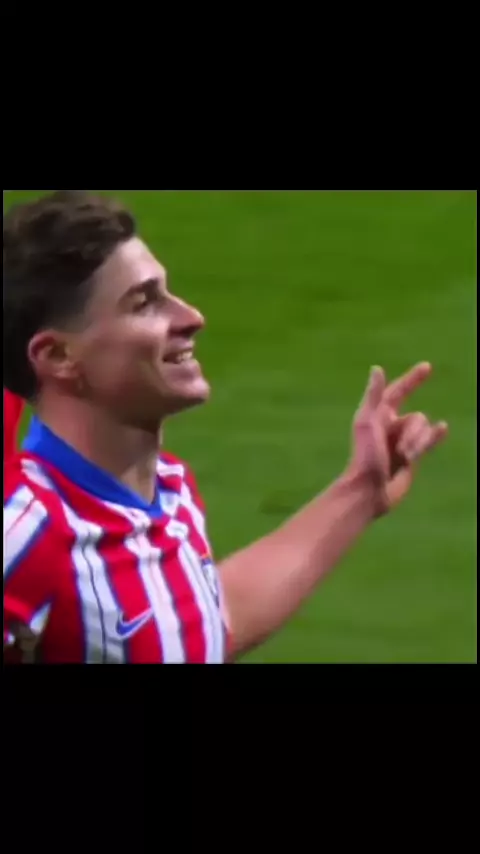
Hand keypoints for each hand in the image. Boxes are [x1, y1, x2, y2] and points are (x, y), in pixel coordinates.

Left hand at [350, 362, 447, 515]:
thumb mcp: (366, 423)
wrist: (370, 491)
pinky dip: (436, 436)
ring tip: (405, 459)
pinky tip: (443, 429)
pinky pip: (429, 441)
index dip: (412, 379)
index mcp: (379, 415)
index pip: (398, 391)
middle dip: (413, 434)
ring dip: (418, 444)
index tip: (427, 367)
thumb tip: (377, 368)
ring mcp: (403, 440)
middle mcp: (392, 425)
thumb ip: (373, 397)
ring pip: (424, 431)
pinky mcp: (412, 456)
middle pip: (417, 418)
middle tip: (401, 452)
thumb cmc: (364, 457)